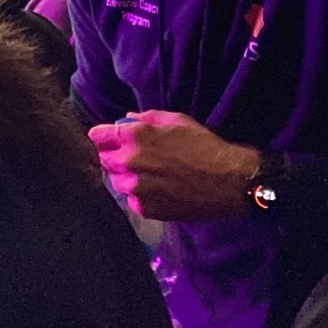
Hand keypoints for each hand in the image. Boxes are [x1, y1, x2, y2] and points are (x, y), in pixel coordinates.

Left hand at [86, 111, 260, 225]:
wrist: (230, 182)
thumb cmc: (206, 146)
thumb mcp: (177, 121)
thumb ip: (146, 118)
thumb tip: (126, 119)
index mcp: (134, 136)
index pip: (97, 136)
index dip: (104, 137)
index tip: (111, 139)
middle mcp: (129, 162)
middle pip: (104, 160)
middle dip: (115, 156)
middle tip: (137, 158)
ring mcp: (135, 188)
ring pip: (116, 181)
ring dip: (127, 177)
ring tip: (151, 175)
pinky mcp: (144, 208)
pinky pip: (131, 200)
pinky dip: (140, 195)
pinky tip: (160, 190)